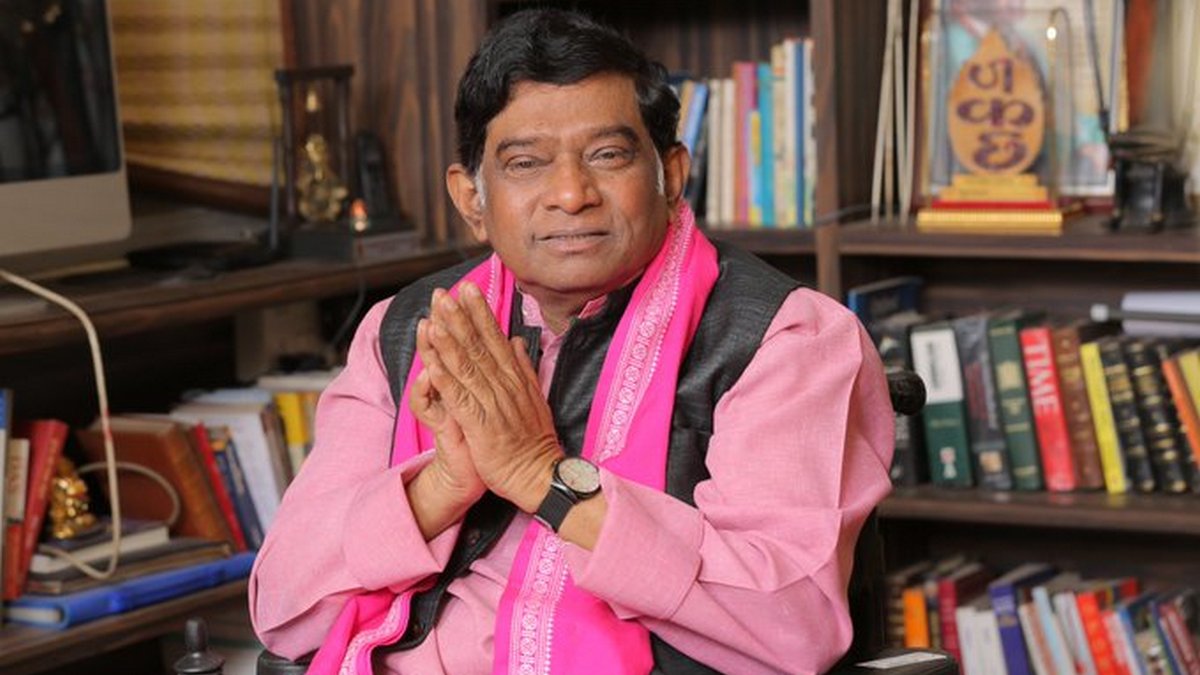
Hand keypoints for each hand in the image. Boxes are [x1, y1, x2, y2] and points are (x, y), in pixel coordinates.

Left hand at [422, 283, 562, 512]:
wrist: (539, 475)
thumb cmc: (534, 440)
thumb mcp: (535, 397)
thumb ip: (523, 367)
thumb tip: (516, 340)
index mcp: (514, 378)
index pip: (494, 339)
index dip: (479, 313)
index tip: (467, 289)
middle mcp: (504, 386)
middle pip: (479, 346)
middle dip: (460, 318)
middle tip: (444, 293)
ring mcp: (492, 405)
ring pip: (468, 368)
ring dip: (450, 343)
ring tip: (435, 318)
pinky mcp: (481, 426)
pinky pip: (461, 400)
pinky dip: (447, 382)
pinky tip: (433, 365)